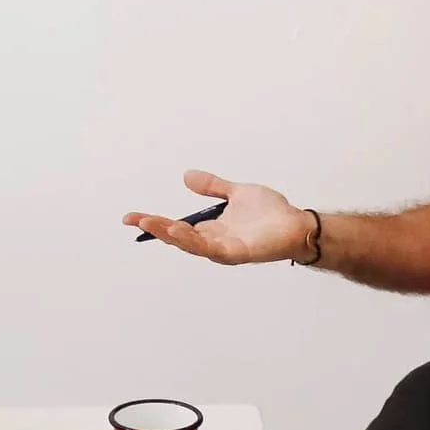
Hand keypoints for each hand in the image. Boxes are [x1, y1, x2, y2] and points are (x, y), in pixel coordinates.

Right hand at [125, 173, 316, 265]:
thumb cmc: (272, 213)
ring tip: (151, 223)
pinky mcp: (236, 253)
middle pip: (178, 236)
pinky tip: (179, 231)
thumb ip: (213, 187)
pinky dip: (193, 241)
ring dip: (169, 234)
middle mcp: (214, 241)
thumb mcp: (236, 192)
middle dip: (156, 228)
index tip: (132, 216)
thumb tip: (186, 176)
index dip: (156, 221)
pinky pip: (210, 248)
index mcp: (212, 228)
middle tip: (136, 219)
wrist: (297, 224)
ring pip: (189, 244)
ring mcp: (224, 248)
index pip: (177, 226)